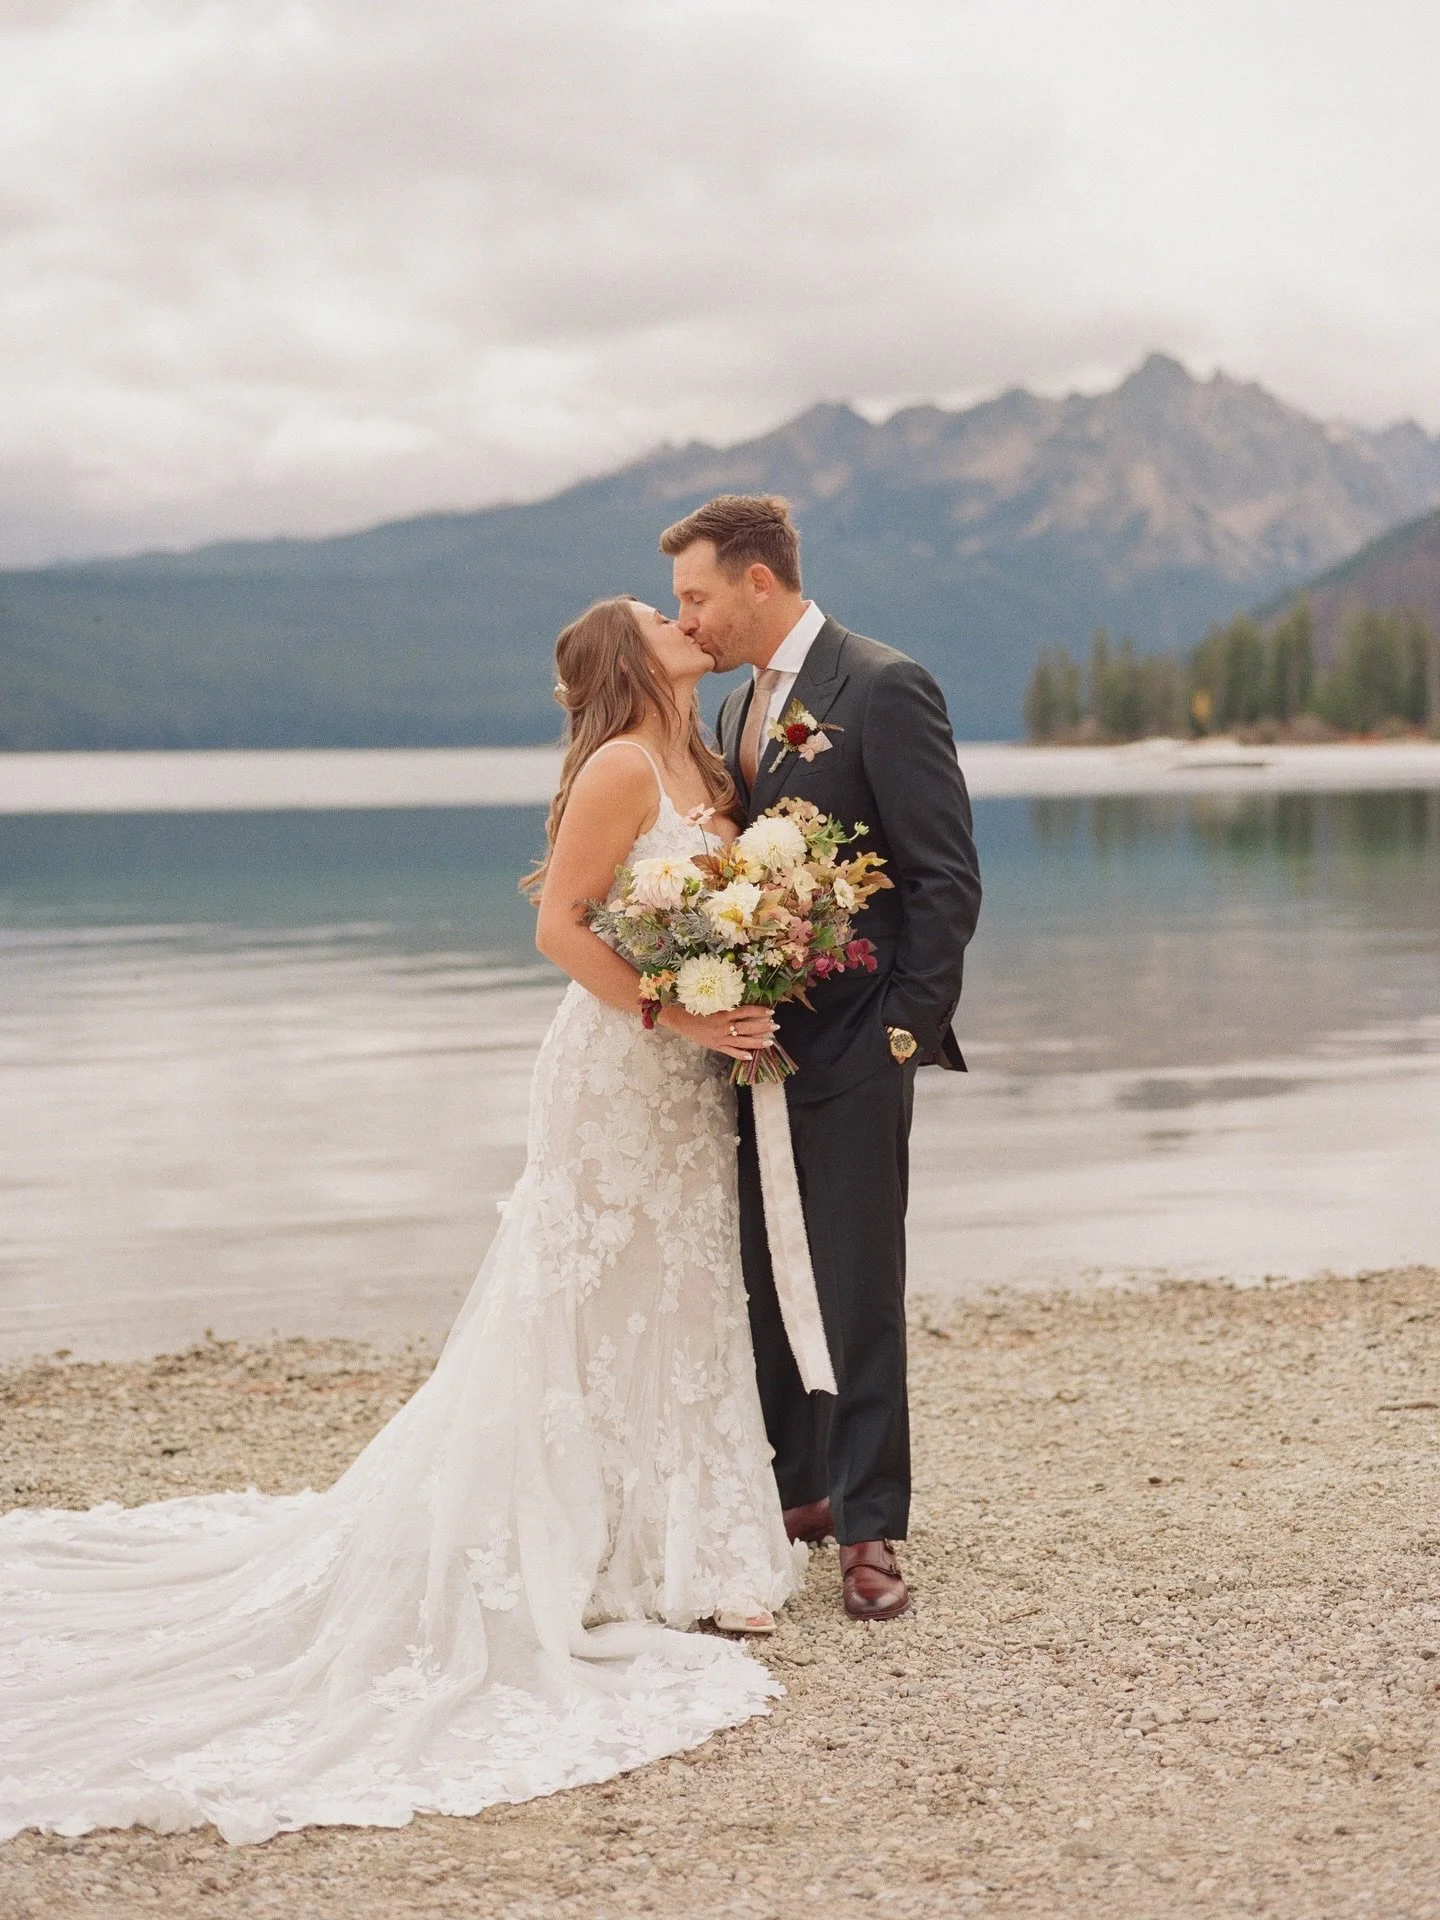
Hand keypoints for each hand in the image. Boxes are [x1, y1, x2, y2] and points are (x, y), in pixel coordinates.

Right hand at [659, 1004, 776, 1061]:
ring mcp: (720, 1038)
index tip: (771, 1012)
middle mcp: (723, 1026)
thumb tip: (742, 1005)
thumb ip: (726, 1005)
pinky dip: (740, 1055)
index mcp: (723, 1013)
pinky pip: (729, 1051)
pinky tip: (750, 1057)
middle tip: (776, 1027)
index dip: (759, 1012)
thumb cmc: (694, 1007)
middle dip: (763, 1027)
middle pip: (747, 1027)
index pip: (745, 1011)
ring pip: (742, 1041)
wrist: (678, 1019)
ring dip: (757, 1042)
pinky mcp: (715, 1046)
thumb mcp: (711, 1003)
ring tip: (770, 1042)